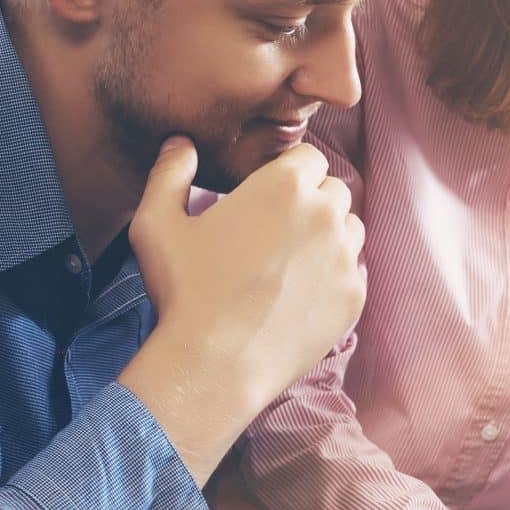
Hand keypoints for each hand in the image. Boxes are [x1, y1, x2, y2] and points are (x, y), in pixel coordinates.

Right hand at [128, 137, 364, 410]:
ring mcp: (344, 257)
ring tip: (291, 262)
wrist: (215, 365)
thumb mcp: (156, 224)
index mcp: (284, 185)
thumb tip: (180, 144)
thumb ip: (169, 173)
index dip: (289, 174)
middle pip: (333, 191)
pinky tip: (300, 294)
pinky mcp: (353, 297)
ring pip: (350, 229)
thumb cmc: (184, 292)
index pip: (308, 158)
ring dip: (328, 236)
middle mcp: (325, 214)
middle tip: (277, 232)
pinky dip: (333, 277)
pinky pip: (353, 272)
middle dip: (311, 203)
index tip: (269, 197)